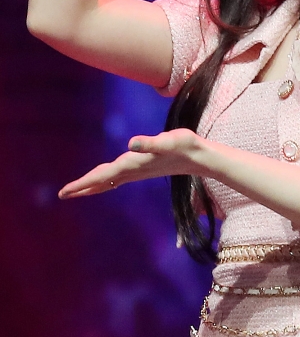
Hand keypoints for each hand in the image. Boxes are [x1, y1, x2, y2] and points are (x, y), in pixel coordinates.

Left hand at [58, 129, 205, 198]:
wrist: (200, 157)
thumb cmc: (185, 146)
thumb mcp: (168, 141)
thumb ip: (150, 143)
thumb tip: (132, 144)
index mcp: (132, 164)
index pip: (102, 176)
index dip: (82, 183)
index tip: (65, 192)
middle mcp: (132, 170)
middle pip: (102, 181)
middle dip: (82, 187)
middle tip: (62, 194)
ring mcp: (137, 171)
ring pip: (109, 181)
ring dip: (92, 185)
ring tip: (76, 191)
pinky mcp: (142, 169)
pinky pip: (118, 178)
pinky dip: (106, 181)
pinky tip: (104, 182)